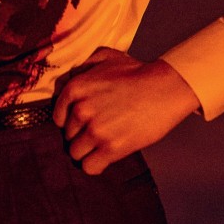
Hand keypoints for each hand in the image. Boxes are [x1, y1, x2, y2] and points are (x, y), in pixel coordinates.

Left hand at [52, 47, 200, 174]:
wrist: (165, 88)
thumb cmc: (137, 72)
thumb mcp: (105, 57)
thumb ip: (82, 67)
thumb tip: (68, 81)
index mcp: (75, 88)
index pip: (58, 118)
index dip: (70, 122)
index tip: (83, 123)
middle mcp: (80, 110)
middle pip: (68, 137)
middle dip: (81, 136)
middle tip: (99, 131)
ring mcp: (95, 130)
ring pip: (75, 153)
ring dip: (87, 151)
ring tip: (102, 145)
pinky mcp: (111, 148)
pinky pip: (89, 167)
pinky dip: (95, 165)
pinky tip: (105, 157)